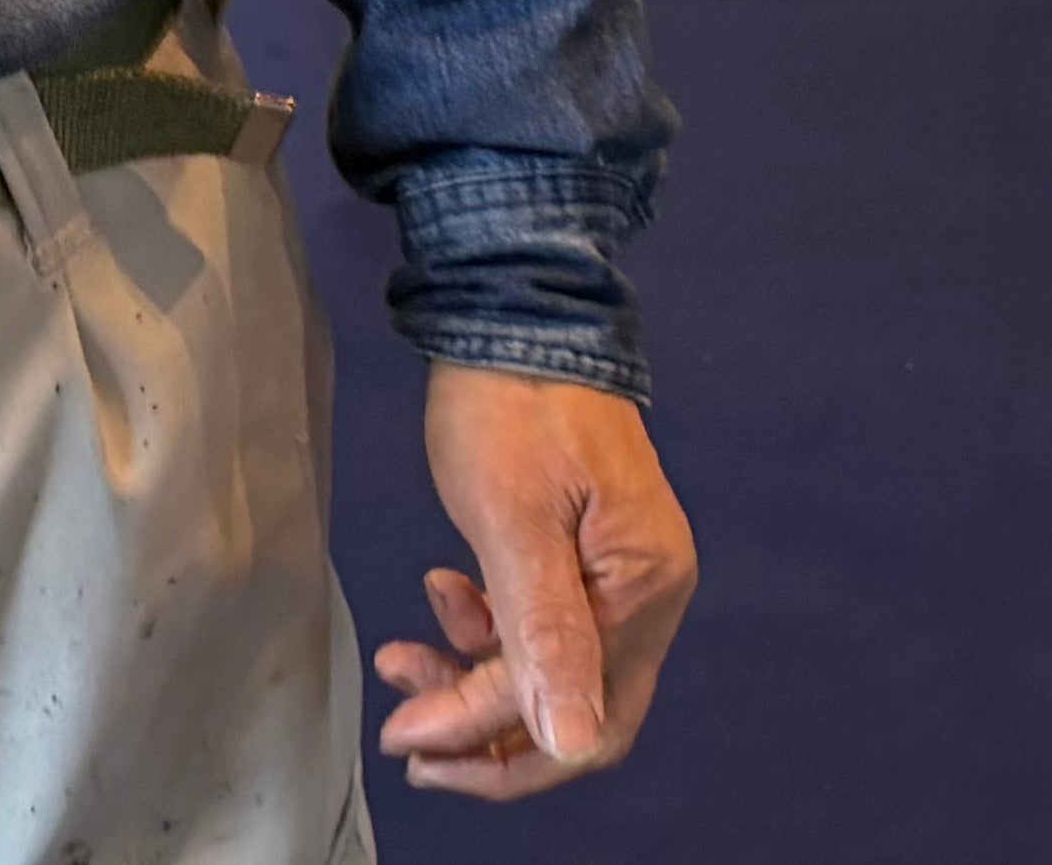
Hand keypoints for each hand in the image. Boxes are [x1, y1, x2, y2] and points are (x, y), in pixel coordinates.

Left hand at [373, 362, 697, 800]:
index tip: (411, 745)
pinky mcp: (582, 547)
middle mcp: (646, 594)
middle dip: (487, 731)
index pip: (578, 711)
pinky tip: (442, 594)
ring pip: (549, 666)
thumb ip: (542, 632)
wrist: (513, 306)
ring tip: (405, 658)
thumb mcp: (512, 517)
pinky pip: (540, 620)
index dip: (491, 741)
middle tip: (409, 735)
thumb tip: (571, 745)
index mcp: (642, 591)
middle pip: (574, 706)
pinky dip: (488, 626)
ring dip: (477, 675)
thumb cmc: (510, 402)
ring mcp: (617, 571)